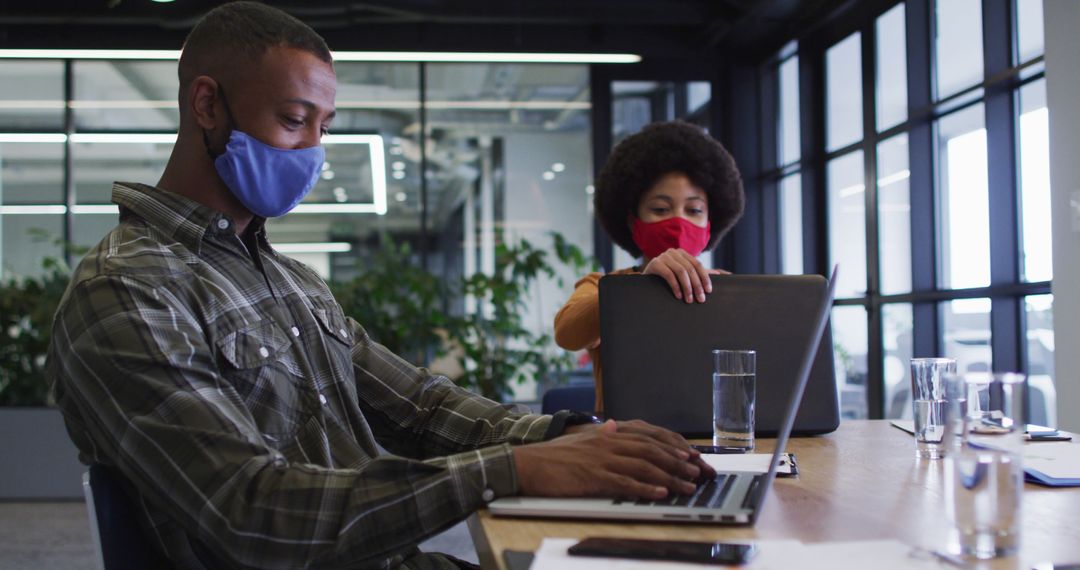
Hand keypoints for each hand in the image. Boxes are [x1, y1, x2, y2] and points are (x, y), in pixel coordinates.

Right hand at [514, 420, 707, 499]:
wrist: (528, 463)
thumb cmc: (553, 455)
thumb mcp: (580, 438)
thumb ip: (600, 433)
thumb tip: (613, 426)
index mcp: (608, 433)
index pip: (649, 436)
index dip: (672, 446)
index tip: (690, 455)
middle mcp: (609, 442)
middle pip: (652, 451)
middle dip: (678, 462)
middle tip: (697, 472)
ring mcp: (603, 459)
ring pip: (644, 467)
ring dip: (670, 477)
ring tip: (687, 486)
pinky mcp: (595, 477)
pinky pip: (626, 483)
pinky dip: (646, 489)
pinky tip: (660, 494)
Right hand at [642, 248, 713, 302]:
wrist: (645, 281)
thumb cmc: (667, 278)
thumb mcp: (683, 274)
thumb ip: (698, 273)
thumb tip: (719, 273)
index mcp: (682, 253)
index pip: (697, 264)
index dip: (704, 278)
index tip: (708, 291)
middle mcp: (673, 252)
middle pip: (690, 269)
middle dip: (697, 285)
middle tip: (700, 299)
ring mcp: (663, 256)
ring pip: (681, 272)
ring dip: (687, 287)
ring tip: (689, 299)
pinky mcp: (655, 263)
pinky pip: (669, 275)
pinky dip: (675, 286)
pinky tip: (678, 296)